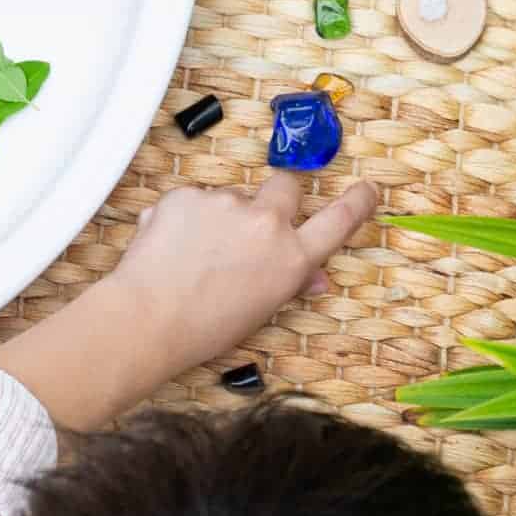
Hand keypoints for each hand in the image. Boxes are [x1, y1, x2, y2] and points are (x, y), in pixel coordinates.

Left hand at [0, 176, 380, 431]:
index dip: (356, 203)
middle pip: (286, 186)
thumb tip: (313, 276)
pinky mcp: (188, 195)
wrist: (148, 319)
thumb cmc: (205, 329)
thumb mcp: (260, 310)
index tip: (367, 189)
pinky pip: (192, 200)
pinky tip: (169, 247)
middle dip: (276, 197)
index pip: (339, 221)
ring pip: (231, 197)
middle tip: (253, 223)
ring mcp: (226, 203)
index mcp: (291, 258)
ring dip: (220, 215)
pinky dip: (183, 218)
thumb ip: (289, 282)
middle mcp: (266, 223)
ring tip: (192, 254)